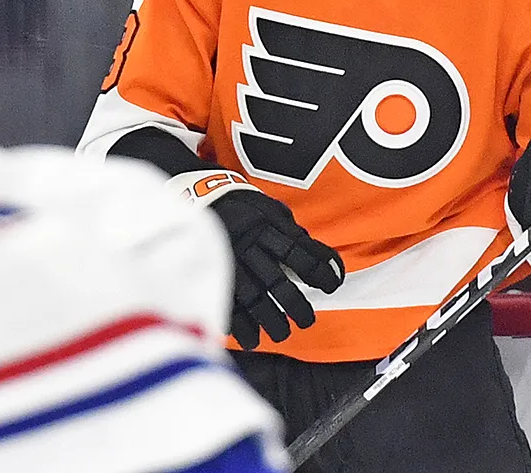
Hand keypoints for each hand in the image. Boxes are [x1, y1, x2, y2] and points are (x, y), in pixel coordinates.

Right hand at [208, 190, 344, 350]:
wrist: (198, 192)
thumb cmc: (245, 206)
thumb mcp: (271, 209)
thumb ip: (291, 233)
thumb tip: (320, 260)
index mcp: (267, 226)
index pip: (300, 253)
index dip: (320, 271)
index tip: (332, 285)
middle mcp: (249, 245)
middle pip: (276, 280)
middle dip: (294, 305)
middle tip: (307, 321)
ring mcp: (228, 261)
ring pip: (253, 297)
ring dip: (270, 319)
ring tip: (282, 334)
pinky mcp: (210, 272)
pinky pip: (226, 303)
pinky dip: (240, 325)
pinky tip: (252, 339)